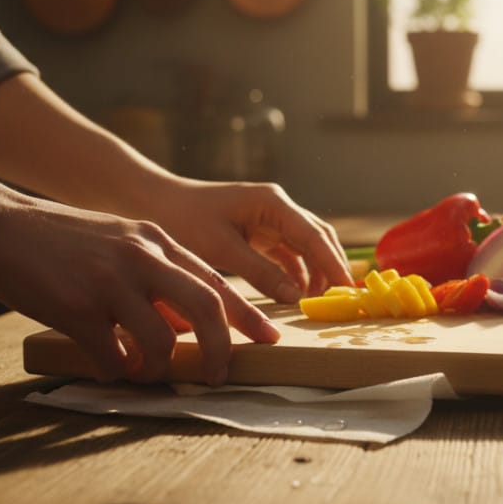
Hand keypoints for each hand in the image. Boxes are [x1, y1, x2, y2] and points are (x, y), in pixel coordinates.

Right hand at [0, 198, 279, 384]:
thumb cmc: (59, 239)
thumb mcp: (120, 241)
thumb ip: (156, 274)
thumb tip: (184, 324)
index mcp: (156, 240)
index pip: (216, 281)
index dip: (247, 314)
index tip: (268, 338)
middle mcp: (141, 257)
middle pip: (206, 308)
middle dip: (223, 348)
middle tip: (220, 374)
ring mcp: (109, 281)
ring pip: (162, 340)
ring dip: (160, 368)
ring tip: (148, 373)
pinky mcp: (76, 307)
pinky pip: (112, 357)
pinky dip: (118, 371)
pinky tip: (110, 367)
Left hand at [137, 180, 352, 302]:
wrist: (153, 202)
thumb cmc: (184, 220)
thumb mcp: (222, 249)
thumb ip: (261, 272)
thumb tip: (296, 297)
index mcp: (273, 203)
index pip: (314, 236)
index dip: (333, 263)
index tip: (348, 289)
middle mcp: (277, 206)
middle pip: (318, 238)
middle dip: (331, 267)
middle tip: (342, 299)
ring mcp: (270, 218)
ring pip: (306, 246)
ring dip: (316, 271)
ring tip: (321, 301)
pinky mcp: (259, 231)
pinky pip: (288, 252)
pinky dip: (297, 272)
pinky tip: (299, 294)